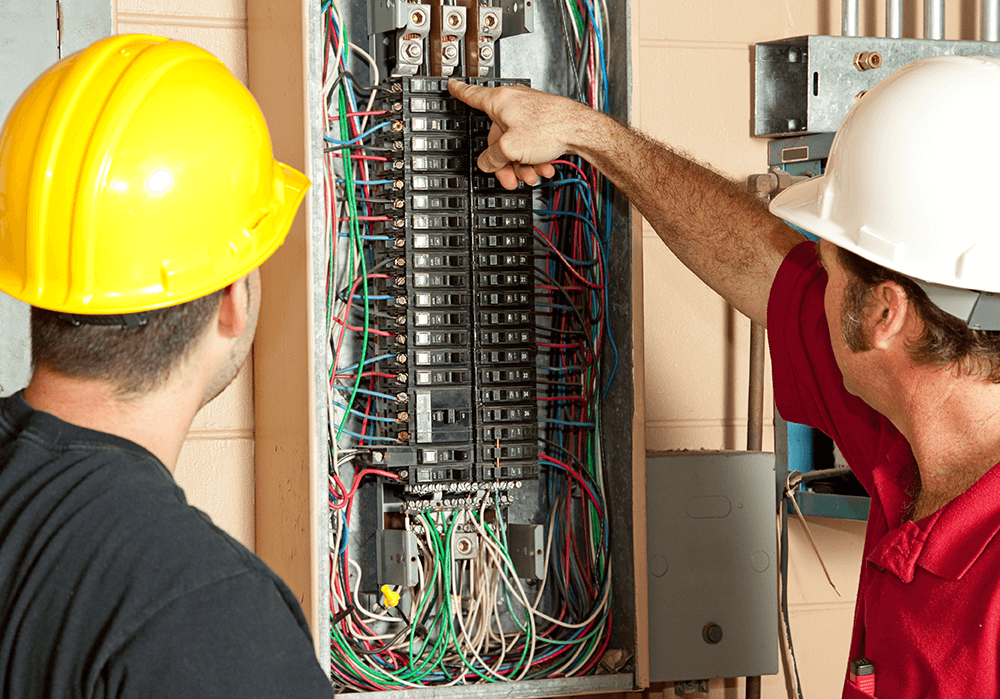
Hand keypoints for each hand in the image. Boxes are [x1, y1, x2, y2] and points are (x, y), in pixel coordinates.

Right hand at [448, 79, 588, 189]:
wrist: (580, 130)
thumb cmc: (550, 128)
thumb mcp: (510, 148)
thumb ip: (492, 158)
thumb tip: (487, 163)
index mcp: (500, 102)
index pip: (472, 95)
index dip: (459, 92)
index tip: (452, 86)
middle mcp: (514, 103)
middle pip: (496, 136)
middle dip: (504, 160)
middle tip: (509, 177)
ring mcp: (529, 112)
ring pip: (516, 143)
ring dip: (521, 164)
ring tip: (530, 175)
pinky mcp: (543, 122)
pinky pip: (530, 143)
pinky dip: (534, 157)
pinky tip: (542, 168)